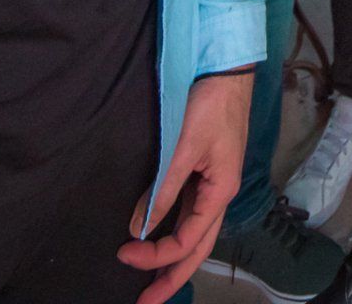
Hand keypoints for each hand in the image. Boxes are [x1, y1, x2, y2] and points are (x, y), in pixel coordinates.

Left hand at [115, 71, 251, 303]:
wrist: (228, 70)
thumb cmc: (212, 104)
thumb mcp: (185, 147)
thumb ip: (163, 188)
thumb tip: (140, 229)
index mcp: (220, 192)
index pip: (187, 241)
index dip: (155, 256)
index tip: (124, 253)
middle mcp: (219, 194)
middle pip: (197, 249)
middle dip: (172, 278)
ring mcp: (213, 185)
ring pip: (195, 233)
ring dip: (173, 259)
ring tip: (150, 281)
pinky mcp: (205, 173)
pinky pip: (189, 212)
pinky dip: (173, 231)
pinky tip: (157, 237)